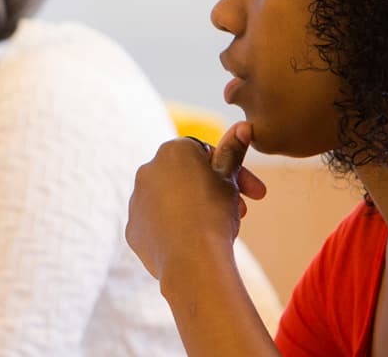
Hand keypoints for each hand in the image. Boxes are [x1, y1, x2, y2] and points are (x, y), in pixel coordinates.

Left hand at [126, 122, 267, 283]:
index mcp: (172, 151)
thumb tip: (243, 126)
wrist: (192, 261)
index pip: (208, 155)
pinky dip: (174, 230)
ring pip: (172, 201)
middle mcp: (147, 170)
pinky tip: (193, 244)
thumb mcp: (229, 180)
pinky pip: (157, 225)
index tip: (254, 194)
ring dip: (194, 209)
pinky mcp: (133, 229)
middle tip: (242, 212)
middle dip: (215, 192)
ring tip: (218, 230)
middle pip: (188, 178)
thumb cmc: (215, 214)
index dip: (234, 173)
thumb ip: (233, 151)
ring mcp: (136, 200)